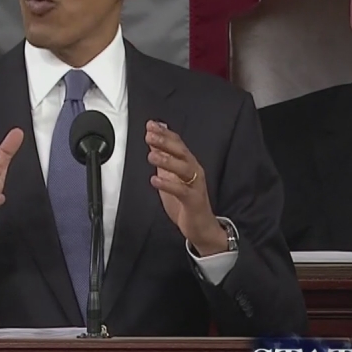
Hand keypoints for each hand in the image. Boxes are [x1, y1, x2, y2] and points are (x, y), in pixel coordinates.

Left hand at [146, 120, 228, 255]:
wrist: (201, 226)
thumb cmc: (185, 201)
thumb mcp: (170, 176)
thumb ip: (164, 158)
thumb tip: (154, 141)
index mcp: (188, 164)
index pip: (177, 144)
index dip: (165, 134)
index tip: (151, 125)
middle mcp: (194, 171)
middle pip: (181, 152)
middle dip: (166, 142)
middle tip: (150, 135)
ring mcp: (195, 185)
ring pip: (183, 168)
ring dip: (167, 160)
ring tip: (151, 156)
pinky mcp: (193, 200)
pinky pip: (181, 190)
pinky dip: (168, 184)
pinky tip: (155, 180)